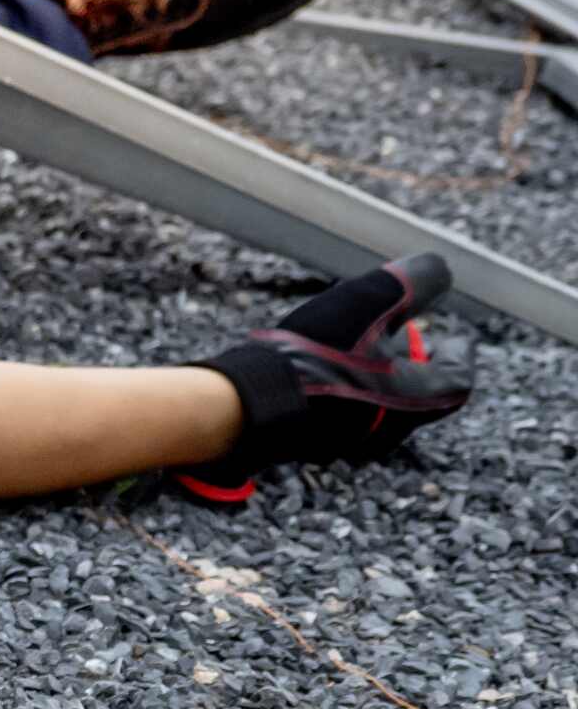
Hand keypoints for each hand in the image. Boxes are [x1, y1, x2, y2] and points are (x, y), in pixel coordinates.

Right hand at [176, 253, 475, 502]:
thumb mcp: (369, 302)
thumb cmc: (318, 357)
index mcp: (419, 399)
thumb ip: (412, 282)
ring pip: (379, 401)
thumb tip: (440, 267)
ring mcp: (351, 439)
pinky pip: (341, 411)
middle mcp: (392, 428)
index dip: (459, 351)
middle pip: (418, 391)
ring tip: (356, 342)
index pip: (458, 376)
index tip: (453, 334)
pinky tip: (318, 364)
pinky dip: (343, 386)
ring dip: (375, 372)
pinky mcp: (315, 441)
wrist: (250, 405)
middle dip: (411, 359)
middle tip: (400, 332)